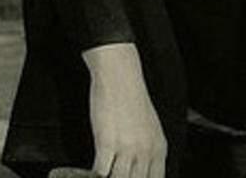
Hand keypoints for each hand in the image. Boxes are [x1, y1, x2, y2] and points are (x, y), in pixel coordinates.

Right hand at [82, 43, 166, 177]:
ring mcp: (128, 148)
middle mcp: (147, 151)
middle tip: (112, 176)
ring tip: (98, 176)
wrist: (121, 78)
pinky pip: (100, 172)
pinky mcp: (107, 143)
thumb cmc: (132, 103)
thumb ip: (148, 153)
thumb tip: (141, 172)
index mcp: (160, 149)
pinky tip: (86, 174)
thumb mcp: (150, 130)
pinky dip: (92, 176)